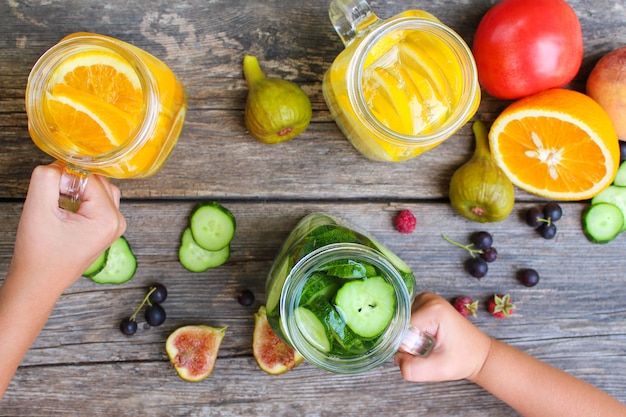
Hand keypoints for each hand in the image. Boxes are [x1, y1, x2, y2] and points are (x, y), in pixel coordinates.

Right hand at [7, 164, 125, 296]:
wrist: (38, 283)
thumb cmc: (39, 255)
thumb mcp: (37, 209)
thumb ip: (46, 178)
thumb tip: (59, 164)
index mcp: (108, 218)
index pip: (89, 177)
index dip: (65, 178)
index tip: (49, 193)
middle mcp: (117, 221)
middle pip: (98, 181)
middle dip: (73, 183)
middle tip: (52, 200)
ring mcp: (114, 227)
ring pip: (98, 190)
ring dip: (77, 191)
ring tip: (58, 208)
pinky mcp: (105, 229)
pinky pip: (96, 202)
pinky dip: (80, 200)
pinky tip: (64, 213)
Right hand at [395, 292, 491, 381]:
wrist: (478, 353)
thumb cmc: (463, 359)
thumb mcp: (438, 370)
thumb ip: (411, 368)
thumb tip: (396, 356)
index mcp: (432, 310)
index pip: (402, 331)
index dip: (408, 348)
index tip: (425, 353)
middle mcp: (427, 298)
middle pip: (401, 324)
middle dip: (409, 342)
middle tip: (429, 349)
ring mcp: (425, 298)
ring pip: (401, 323)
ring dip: (410, 337)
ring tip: (430, 343)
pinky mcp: (423, 303)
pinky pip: (406, 320)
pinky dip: (412, 332)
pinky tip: (427, 337)